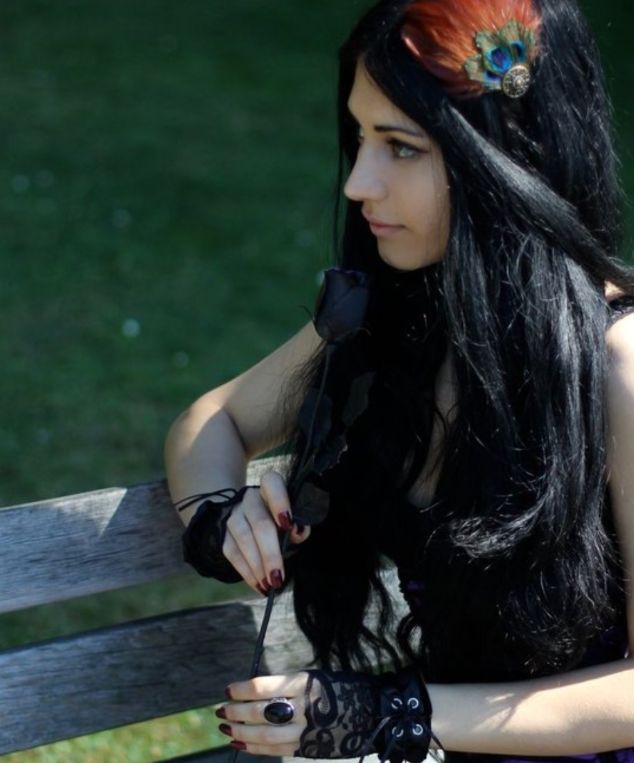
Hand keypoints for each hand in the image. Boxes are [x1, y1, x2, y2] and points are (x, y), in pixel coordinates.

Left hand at [218, 668, 433, 760]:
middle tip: (219, 711)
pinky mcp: (310, 748)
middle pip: (261, 712)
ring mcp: (308, 730)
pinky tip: (243, 743)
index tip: (228, 689)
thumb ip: (289, 686)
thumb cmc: (344, 688)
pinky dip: (257, 747)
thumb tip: (256, 692)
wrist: (377, 711)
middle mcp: (305, 707)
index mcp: (306, 683)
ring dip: (243, 732)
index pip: (264, 687)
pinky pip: (278, 750)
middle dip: (237, 712)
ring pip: (266, 735)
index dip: (242, 689)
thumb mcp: (317, 678)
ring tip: (226, 728)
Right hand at [223, 470, 310, 595]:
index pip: (272, 484)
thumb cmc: (282, 521)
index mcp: (271, 487)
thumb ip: (298, 526)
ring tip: (269, 584)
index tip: (288, 525)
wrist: (254, 520)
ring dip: (257, 565)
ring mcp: (235, 514)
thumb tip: (298, 531)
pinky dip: (246, 571)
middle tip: (278, 576)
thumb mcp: (293, 521)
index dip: (280, 502)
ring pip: (243, 538)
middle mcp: (251, 498)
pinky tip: (258, 584)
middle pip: (259, 522)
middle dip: (270, 553)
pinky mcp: (224, 532)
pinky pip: (231, 551)